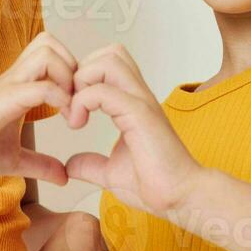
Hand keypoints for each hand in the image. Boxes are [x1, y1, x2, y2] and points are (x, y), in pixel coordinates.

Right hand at [0, 32, 76, 183]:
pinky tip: (62, 118)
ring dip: (67, 77)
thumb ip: (39, 164)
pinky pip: (40, 86)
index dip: (73, 76)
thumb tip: (63, 177)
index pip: (53, 55)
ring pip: (47, 52)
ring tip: (69, 109)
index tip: (79, 111)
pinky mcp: (2, 99)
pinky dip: (59, 97)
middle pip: (51, 43)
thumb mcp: (14, 160)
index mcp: (20, 87)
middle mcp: (15, 79)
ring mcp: (8, 86)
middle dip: (74, 68)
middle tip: (77, 102)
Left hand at [64, 44, 204, 214]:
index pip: (108, 64)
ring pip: (107, 61)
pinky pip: (103, 91)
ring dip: (82, 81)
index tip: (70, 111)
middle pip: (109, 53)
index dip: (83, 79)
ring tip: (74, 112)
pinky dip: (82, 101)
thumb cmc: (155, 184)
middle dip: (81, 72)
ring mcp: (141, 102)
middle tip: (70, 105)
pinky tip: (78, 124)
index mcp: (133, 104)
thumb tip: (71, 165)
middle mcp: (139, 96)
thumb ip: (91, 164)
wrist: (180, 197)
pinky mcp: (140, 114)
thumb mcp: (111, 173)